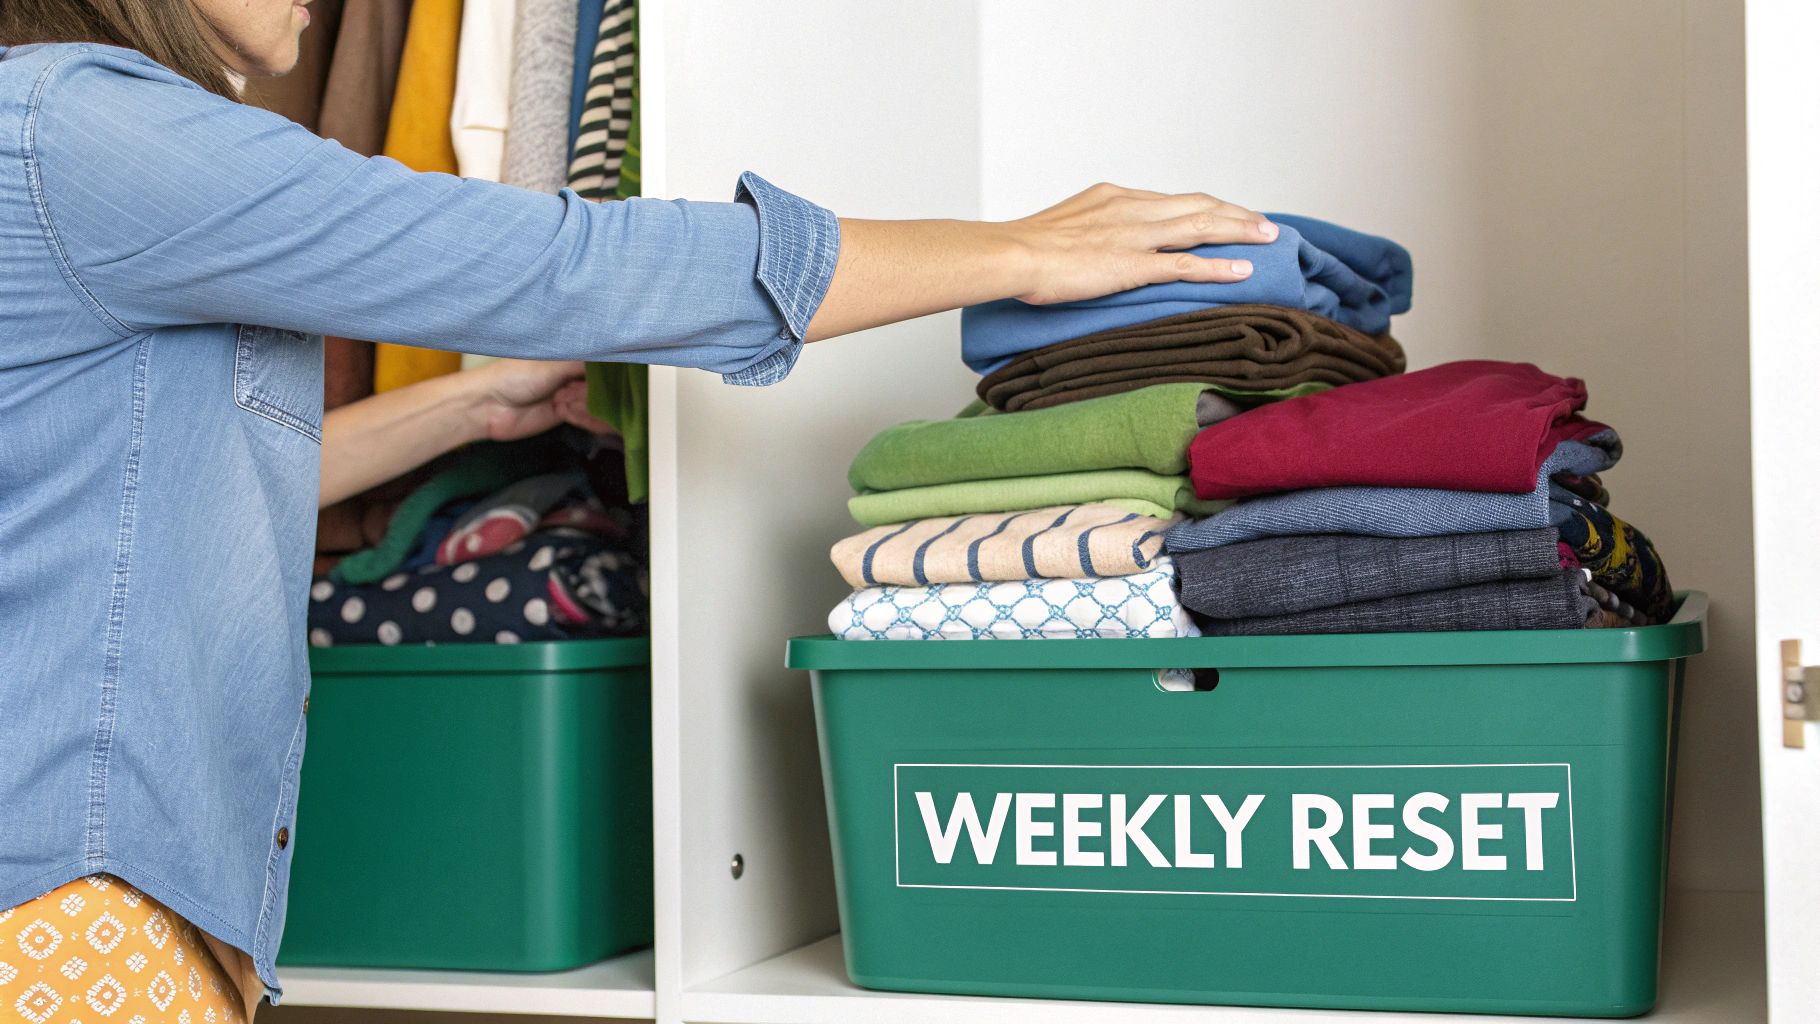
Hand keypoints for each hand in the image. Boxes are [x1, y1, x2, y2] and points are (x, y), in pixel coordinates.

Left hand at [465, 359, 614, 441]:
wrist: (487, 408)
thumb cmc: (515, 376)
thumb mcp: (553, 364)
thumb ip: (586, 362)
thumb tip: (618, 355)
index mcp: (569, 354)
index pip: (601, 360)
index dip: (611, 368)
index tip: (618, 374)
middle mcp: (572, 373)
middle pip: (602, 383)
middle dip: (596, 390)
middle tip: (572, 389)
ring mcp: (569, 394)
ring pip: (596, 402)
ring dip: (587, 405)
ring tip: (563, 402)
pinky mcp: (565, 415)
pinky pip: (586, 418)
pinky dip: (586, 418)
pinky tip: (567, 412)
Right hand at [1007, 183, 1276, 305]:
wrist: (1011, 254)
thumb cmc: (1025, 248)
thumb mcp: (1064, 227)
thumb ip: (1090, 231)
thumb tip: (1096, 248)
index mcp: (1114, 197)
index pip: (1172, 199)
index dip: (1205, 206)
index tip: (1226, 213)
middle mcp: (1131, 208)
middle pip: (1197, 205)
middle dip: (1235, 213)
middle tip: (1264, 223)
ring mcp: (1135, 235)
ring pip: (1201, 226)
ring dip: (1239, 231)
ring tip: (1268, 238)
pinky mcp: (1133, 264)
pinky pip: (1186, 264)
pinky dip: (1218, 266)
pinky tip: (1243, 270)